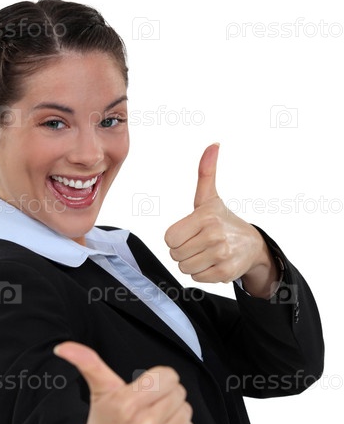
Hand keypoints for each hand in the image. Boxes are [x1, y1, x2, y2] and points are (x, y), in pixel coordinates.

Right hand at [54, 342, 193, 423]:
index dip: (159, 378)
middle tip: (148, 405)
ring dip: (173, 412)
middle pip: (179, 392)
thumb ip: (87, 362)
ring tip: (154, 419)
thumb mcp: (99, 390)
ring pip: (186, 411)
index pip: (169, 376)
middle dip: (166, 394)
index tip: (147, 387)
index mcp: (127, 404)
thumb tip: (62, 347)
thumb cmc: (102, 423)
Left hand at [164, 143, 278, 296]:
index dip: (176, 238)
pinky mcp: (225, 272)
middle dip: (183, 251)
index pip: (169, 238)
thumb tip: (213, 145)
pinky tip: (213, 263)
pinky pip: (197, 278)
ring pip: (184, 268)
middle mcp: (215, 235)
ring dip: (192, 263)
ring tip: (205, 253)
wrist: (252, 244)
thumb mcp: (210, 198)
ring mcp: (221, 255)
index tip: (189, 233)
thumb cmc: (223, 220)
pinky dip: (202, 274)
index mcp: (206, 216)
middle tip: (198, 243)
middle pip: (175, 254)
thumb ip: (206, 172)